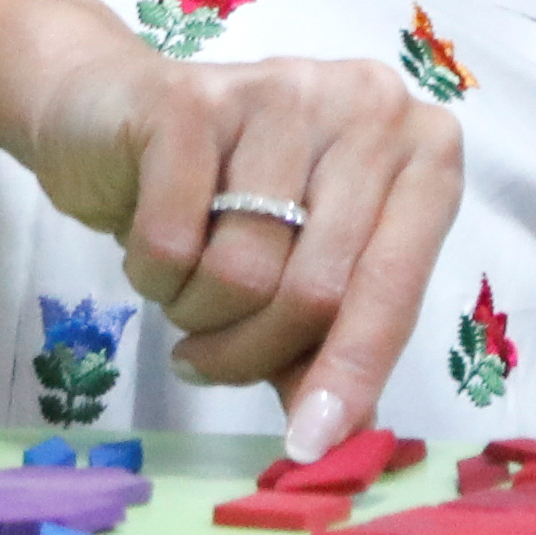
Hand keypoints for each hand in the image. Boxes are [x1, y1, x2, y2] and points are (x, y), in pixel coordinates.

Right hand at [22, 39, 462, 461]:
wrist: (113, 117)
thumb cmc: (226, 200)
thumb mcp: (295, 271)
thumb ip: (325, 347)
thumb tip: (345, 440)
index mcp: (421, 150)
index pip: (395, 287)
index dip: (351, 376)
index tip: (310, 444)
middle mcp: (367, 104)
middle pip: (315, 291)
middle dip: (248, 353)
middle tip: (204, 360)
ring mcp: (281, 90)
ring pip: (243, 272)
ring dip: (196, 312)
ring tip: (183, 285)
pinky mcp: (192, 97)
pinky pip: (172, 241)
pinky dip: (152, 273)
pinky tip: (149, 243)